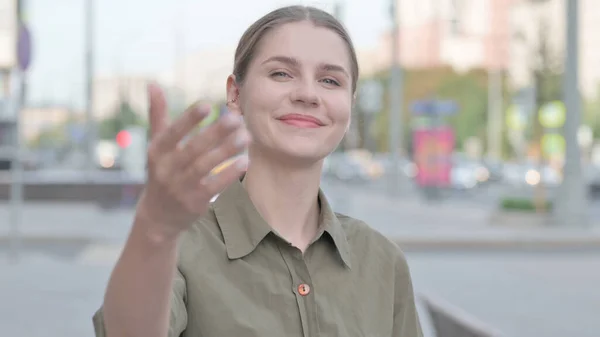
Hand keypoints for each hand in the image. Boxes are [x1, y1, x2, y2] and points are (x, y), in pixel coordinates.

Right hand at [136, 84, 249, 240]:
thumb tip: (153, 83)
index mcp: (157, 151)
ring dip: (226, 151)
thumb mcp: (156, 145)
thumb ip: (158, 115)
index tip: (206, 105)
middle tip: (236, 119)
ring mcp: (180, 187)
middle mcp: (167, 169)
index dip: (188, 119)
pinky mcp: (195, 202)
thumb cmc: (162, 171)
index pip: (172, 133)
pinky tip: (244, 161)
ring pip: (205, 166)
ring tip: (246, 137)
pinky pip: (214, 186)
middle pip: (193, 149)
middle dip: (215, 133)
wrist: (158, 216)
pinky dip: (228, 174)